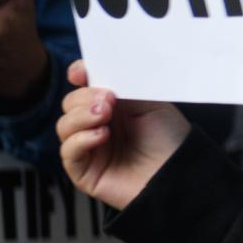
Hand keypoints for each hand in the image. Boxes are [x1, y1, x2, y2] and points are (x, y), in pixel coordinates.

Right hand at [57, 64, 190, 211]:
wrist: (179, 172)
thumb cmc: (170, 138)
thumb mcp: (150, 102)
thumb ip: (124, 86)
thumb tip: (96, 70)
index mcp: (113, 106)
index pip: (84, 87)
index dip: (79, 77)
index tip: (79, 73)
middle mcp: (98, 125)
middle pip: (69, 104)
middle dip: (84, 98)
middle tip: (108, 99)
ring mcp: (89, 148)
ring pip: (64, 126)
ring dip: (81, 117)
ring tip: (105, 115)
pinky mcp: (84, 172)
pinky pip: (68, 152)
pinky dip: (80, 140)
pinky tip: (101, 136)